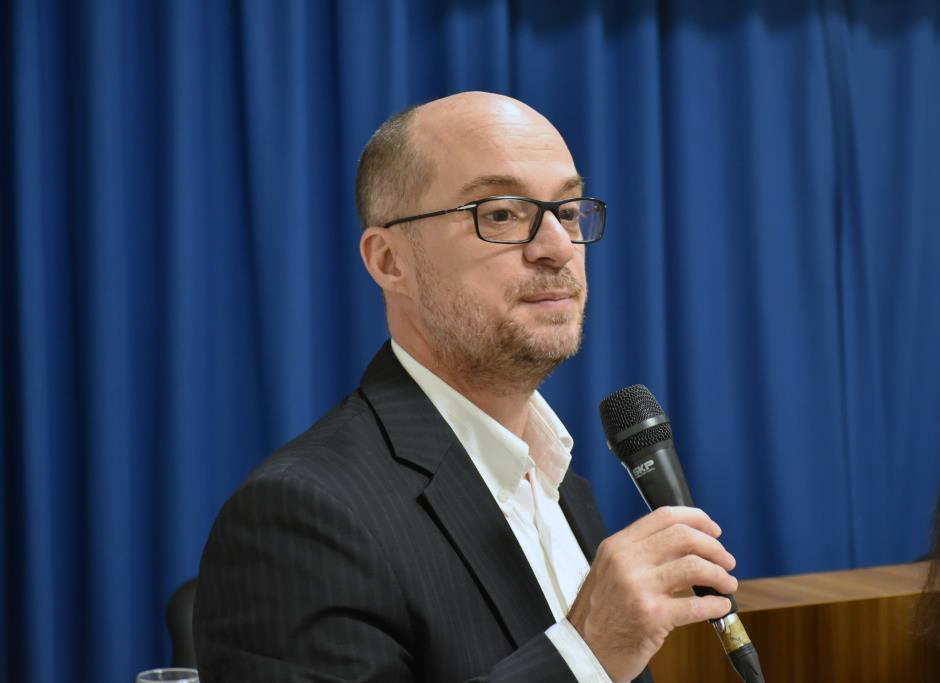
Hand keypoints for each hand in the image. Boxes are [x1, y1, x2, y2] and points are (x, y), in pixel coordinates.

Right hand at [567, 506, 736, 682]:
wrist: (584, 650)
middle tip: (726, 560)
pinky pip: (696, 605)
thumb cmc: (600, 614)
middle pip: (683, 536)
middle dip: (714, 547)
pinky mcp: (652, 616)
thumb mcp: (610, 571)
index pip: (664, 517)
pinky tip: (720, 606)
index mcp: (617, 546)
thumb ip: (641, 555)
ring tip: (727, 583)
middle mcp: (626, 561)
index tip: (713, 530)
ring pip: (694, 566)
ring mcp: (638, 587)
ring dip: (719, 574)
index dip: (696, 519)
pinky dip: (716, 605)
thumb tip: (687, 547)